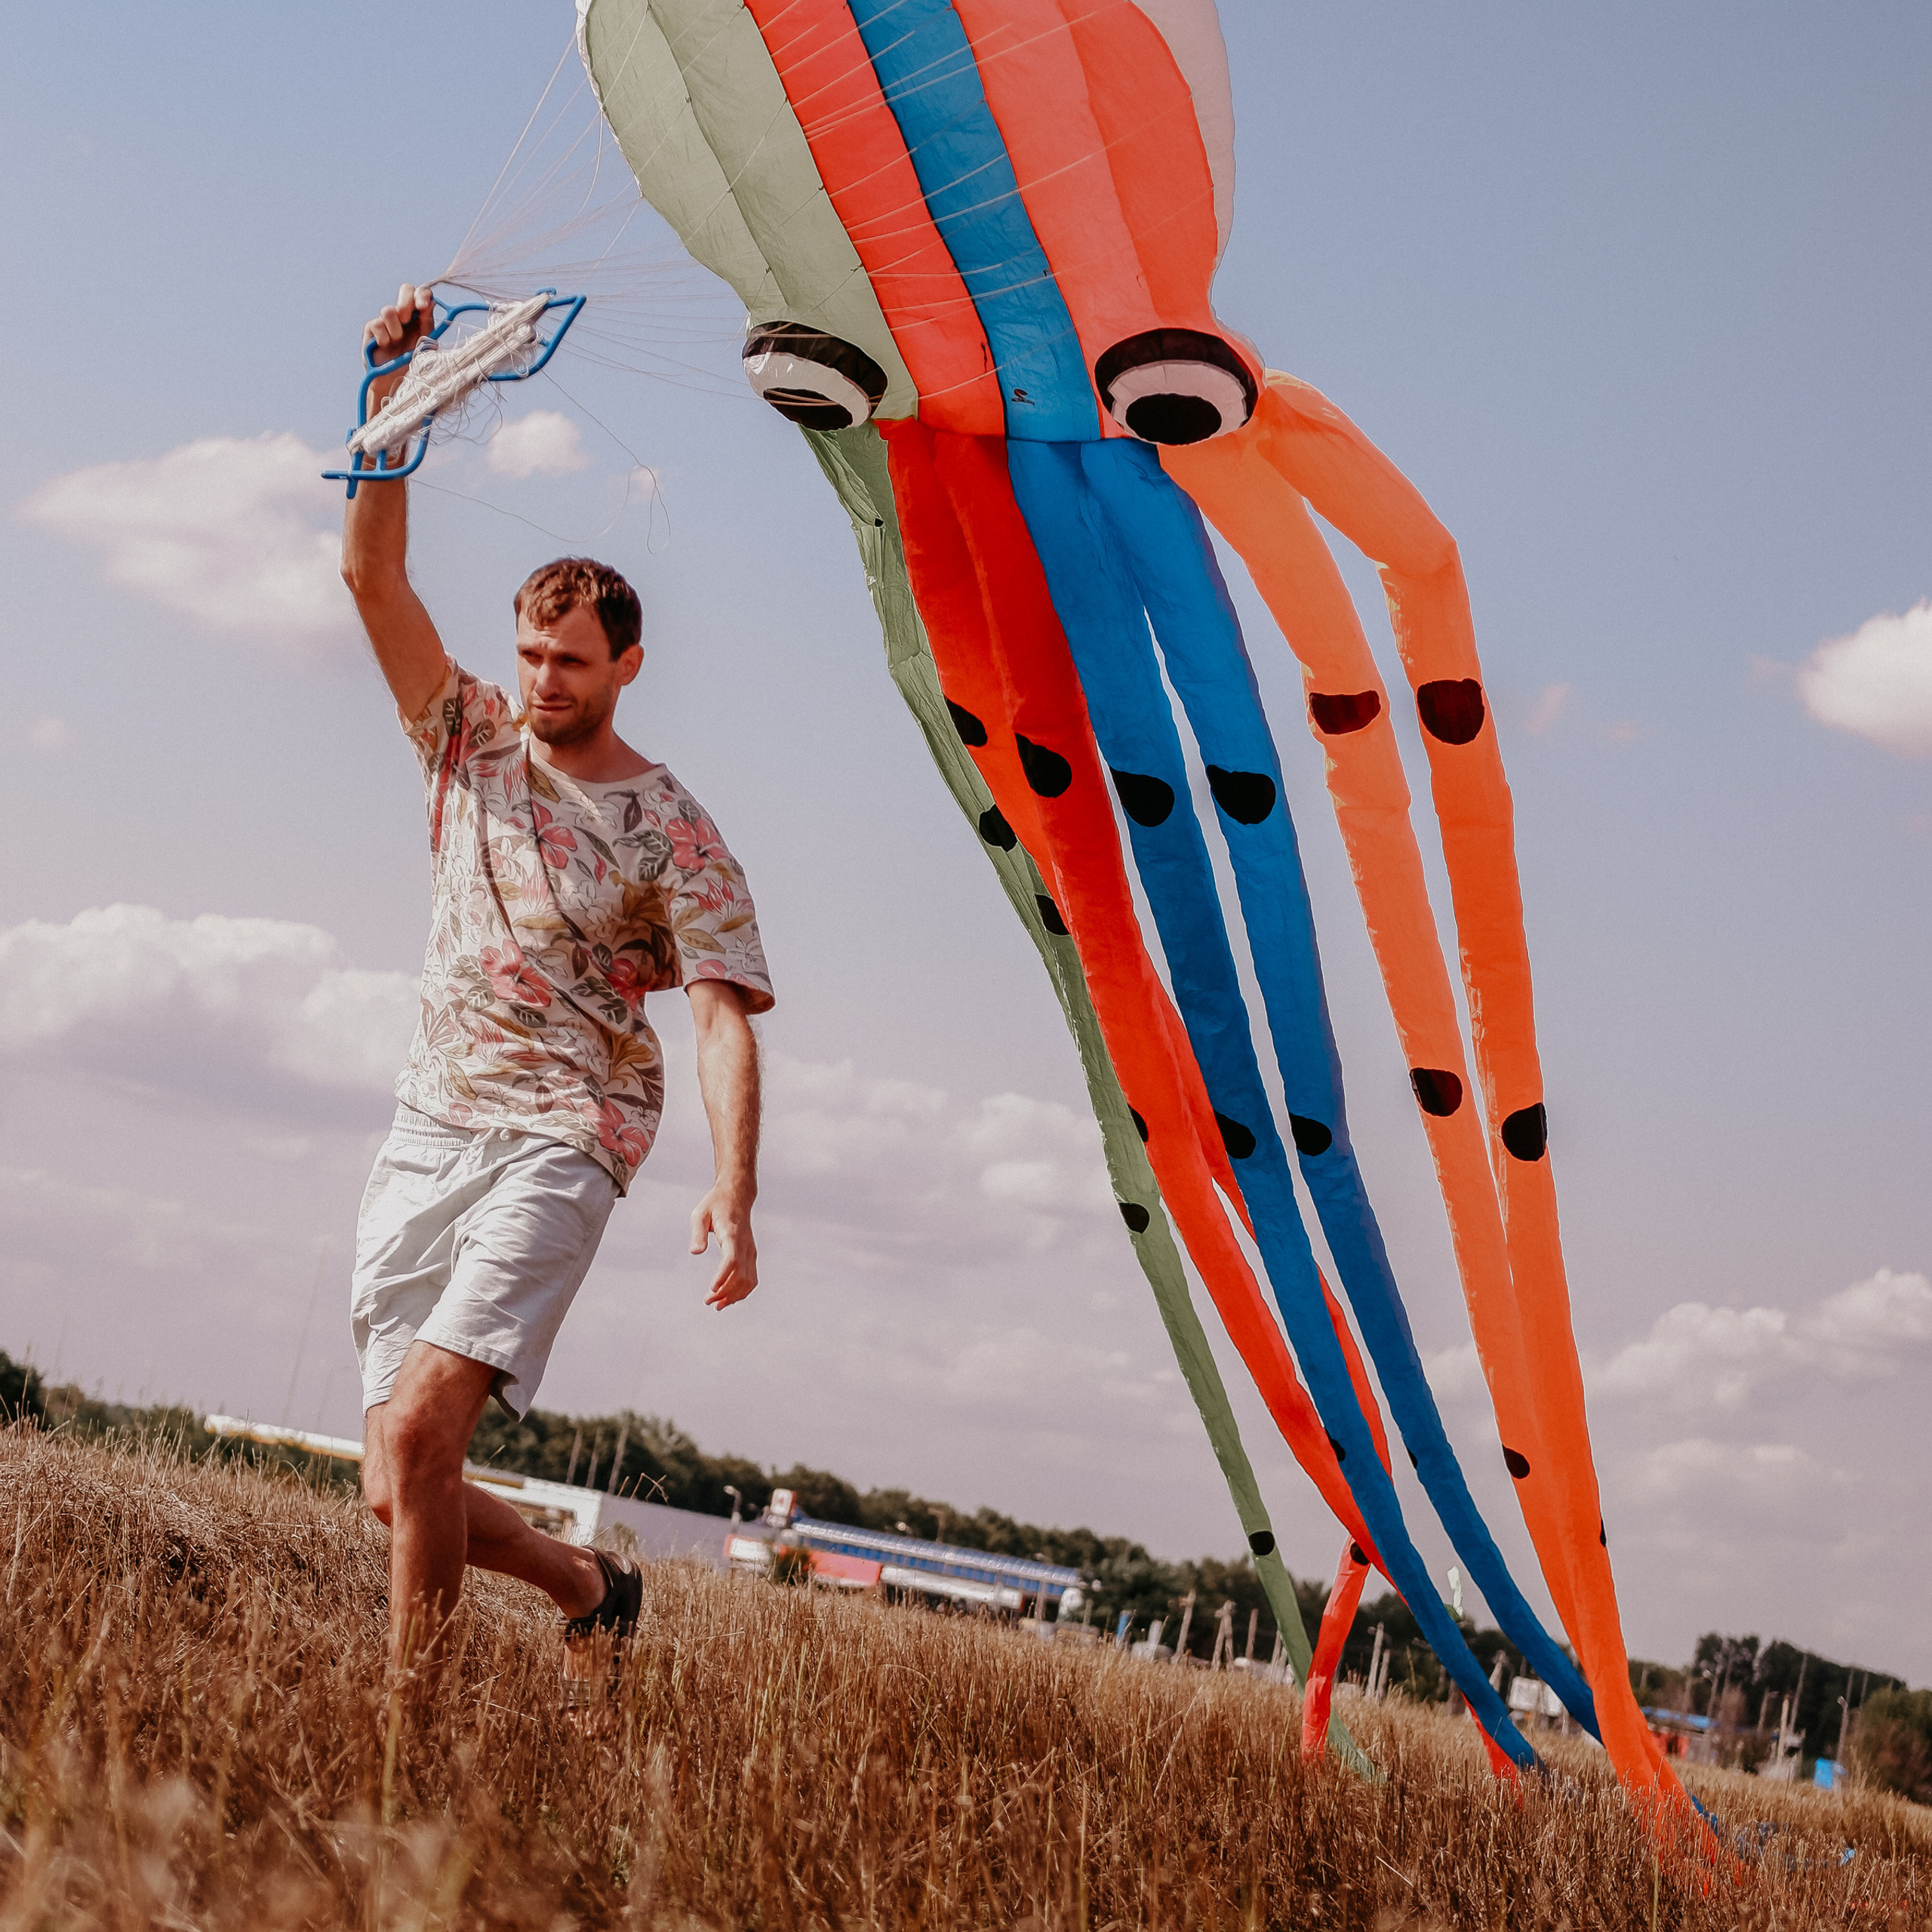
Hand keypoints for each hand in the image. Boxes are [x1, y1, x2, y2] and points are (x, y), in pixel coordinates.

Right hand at [363, 281, 435, 405]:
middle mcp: (404, 315)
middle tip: (407, 319)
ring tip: (396, 342)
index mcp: (420, 317)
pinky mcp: (371, 330)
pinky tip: (384, 345)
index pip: (422, 294)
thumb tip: (430, 304)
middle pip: (405, 290)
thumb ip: (428, 325)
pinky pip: (376, 324)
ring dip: (395, 328)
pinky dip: (383, 336)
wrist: (395, 383)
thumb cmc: (414, 366)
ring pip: (388, 310)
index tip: (423, 306)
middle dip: (406, 303)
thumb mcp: (426, 346)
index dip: (422, 295)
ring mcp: (386, 321)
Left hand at [691, 1180, 757, 1308]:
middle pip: (741, 1275)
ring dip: (735, 1295)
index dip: (723, 1276)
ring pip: (749, 1280)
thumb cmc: (715, 1204)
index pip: (732, 1259)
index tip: (712, 1289)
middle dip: (726, 1292)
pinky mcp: (751, 1255)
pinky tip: (728, 1298)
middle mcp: (745, 1245)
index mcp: (732, 1234)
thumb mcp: (700, 1213)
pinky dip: (742, 1291)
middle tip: (708, 1301)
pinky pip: (751, 1278)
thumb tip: (695, 1252)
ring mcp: (751, 1251)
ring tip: (717, 1304)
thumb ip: (697, 1233)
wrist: (737, 1196)